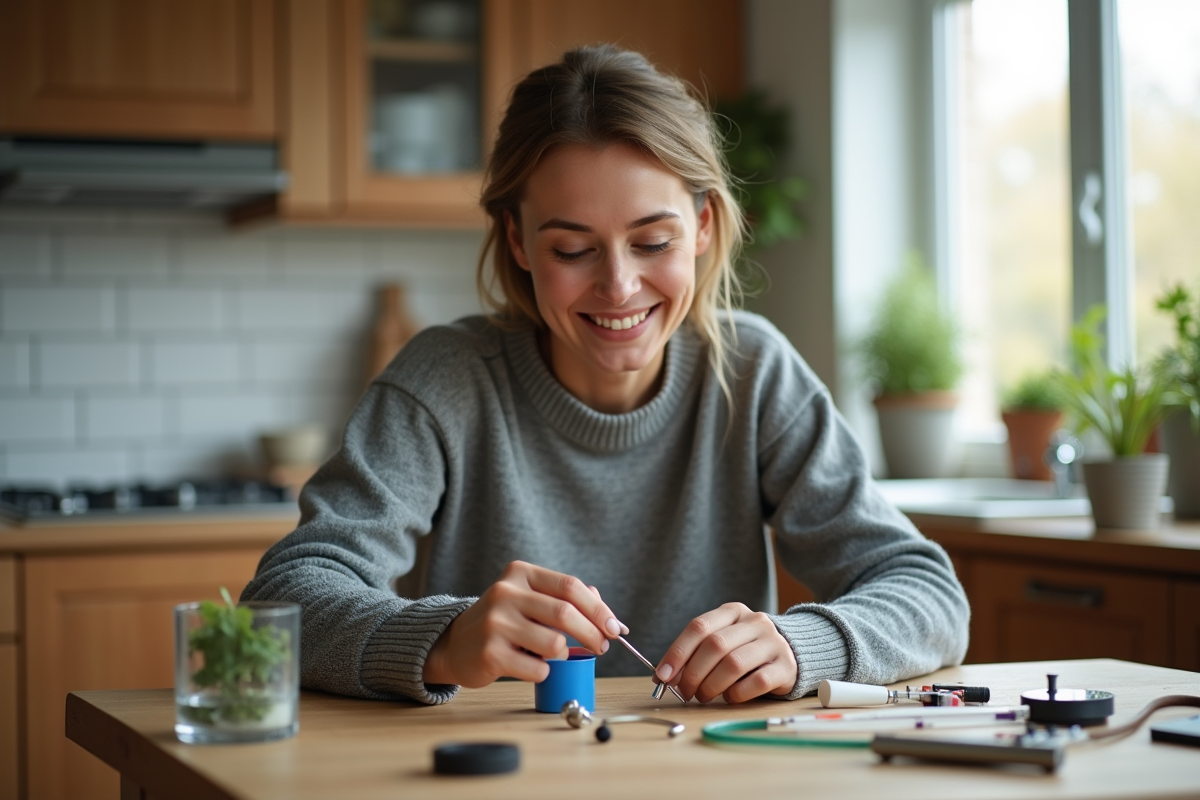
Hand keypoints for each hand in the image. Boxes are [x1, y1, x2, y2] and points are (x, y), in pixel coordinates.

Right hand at [423, 561, 626, 687]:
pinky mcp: (490, 653)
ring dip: (564, 654)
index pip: (570, 587)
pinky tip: (530, 666)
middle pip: (565, 613)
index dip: (598, 609)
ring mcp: (495, 623)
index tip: (615, 628)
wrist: (456, 645)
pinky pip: (538, 669)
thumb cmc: (504, 622)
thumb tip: (608, 618)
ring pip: (554, 644)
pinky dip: (544, 672)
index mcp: (520, 573)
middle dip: (593, 634)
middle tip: (602, 647)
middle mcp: (505, 593)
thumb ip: (565, 600)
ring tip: (552, 654)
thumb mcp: (530, 599)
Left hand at [655, 603, 797, 703]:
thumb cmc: (746, 650)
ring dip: (711, 685)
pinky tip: (730, 697)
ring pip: (734, 664)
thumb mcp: (723, 642)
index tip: (663, 676)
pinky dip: (737, 694)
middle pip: (715, 645)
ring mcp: (773, 643)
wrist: (792, 653)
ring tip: (703, 696)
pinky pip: (756, 682)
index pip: (699, 627)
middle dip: (693, 673)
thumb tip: (663, 676)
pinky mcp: (786, 666)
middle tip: (684, 692)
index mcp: (733, 611)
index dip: (677, 652)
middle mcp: (754, 622)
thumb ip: (696, 654)